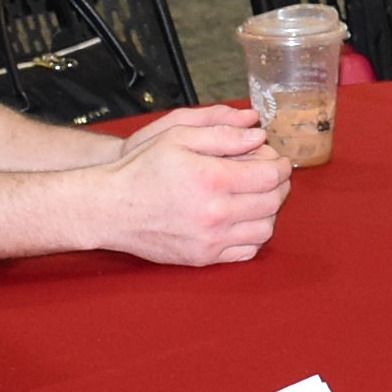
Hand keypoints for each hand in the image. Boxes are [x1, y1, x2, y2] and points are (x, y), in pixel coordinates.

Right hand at [72, 104, 288, 265]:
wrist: (110, 208)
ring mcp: (210, 240)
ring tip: (259, 197)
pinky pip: (246, 251)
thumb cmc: (142, 169)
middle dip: (280, 187)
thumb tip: (258, 136)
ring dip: (269, 212)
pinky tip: (244, 220)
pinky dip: (253, 235)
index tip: (279, 160)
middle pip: (272, 203)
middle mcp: (215, 213)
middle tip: (274, 177)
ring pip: (264, 230)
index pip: (269, 176)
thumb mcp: (178, 135)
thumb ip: (222, 134)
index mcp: (212, 179)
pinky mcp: (202, 257)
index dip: (281, 166)